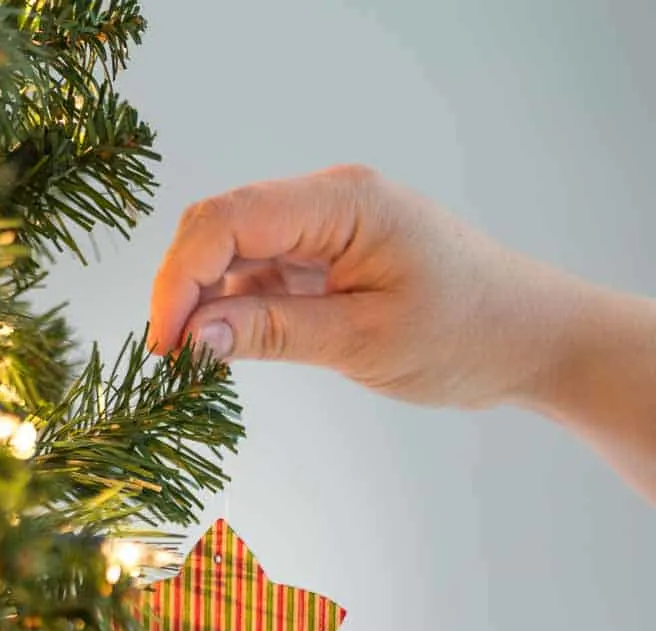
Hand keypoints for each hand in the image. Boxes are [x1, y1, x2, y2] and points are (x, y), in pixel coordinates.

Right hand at [148, 163, 575, 409]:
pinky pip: (263, 275)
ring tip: (193, 364)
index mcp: (343, 202)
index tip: (165, 346)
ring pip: (236, 253)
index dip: (179, 279)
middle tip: (172, 361)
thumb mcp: (365, 341)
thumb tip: (195, 337)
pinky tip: (225, 349)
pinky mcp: (328, 260)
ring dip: (207, 303)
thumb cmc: (466, 335)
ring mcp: (326, 231)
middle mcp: (328, 203)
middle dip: (184, 289)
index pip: (227, 220)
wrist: (528, 339)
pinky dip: (237, 310)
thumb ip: (275, 331)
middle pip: (221, 228)